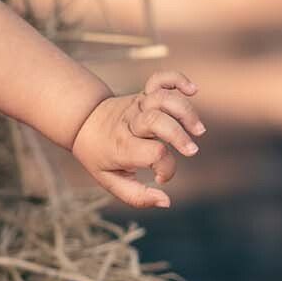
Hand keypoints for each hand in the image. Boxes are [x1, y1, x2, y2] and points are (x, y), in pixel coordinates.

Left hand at [71, 71, 204, 209]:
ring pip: (163, 98)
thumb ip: (137, 196)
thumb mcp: (110, 181)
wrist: (82, 123)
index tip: (161, 178)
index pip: (153, 153)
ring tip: (199, 131)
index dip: (166, 168)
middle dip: (178, 135)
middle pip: (156, 121)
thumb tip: (167, 201)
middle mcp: (130, 123)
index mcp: (122, 146)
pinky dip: (177, 79)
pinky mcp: (143, 93)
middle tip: (191, 151)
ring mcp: (137, 105)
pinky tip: (192, 90)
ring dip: (185, 111)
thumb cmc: (99, 156)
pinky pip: (160, 79)